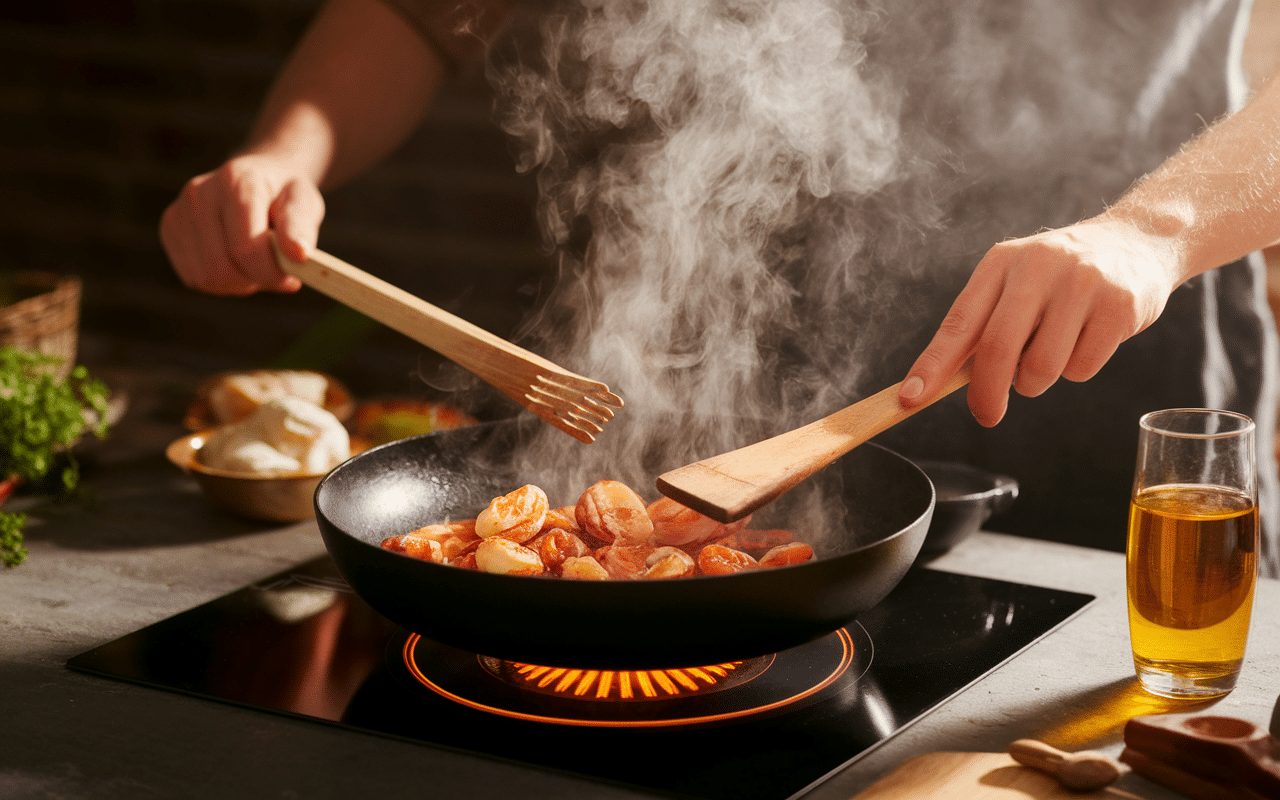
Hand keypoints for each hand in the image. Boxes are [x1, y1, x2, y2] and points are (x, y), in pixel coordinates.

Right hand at [159, 153, 324, 295]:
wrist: (258, 177)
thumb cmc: (284, 194)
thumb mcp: (304, 203)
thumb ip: (301, 228)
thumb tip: (299, 254)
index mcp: (236, 182)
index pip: (247, 248)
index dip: (272, 274)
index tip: (292, 279)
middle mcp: (200, 193)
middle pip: (223, 268)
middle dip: (255, 280)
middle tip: (275, 272)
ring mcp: (179, 210)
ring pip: (207, 277)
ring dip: (239, 283)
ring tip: (255, 264)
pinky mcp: (169, 228)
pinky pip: (194, 277)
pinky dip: (220, 282)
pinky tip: (235, 262)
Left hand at [899, 215, 1183, 425]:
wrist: (1139, 240)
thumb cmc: (1060, 277)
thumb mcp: (1015, 283)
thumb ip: (982, 326)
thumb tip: (937, 383)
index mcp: (1001, 262)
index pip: (958, 322)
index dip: (932, 365)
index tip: (911, 397)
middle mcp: (1039, 266)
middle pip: (996, 349)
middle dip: (986, 394)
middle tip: (987, 414)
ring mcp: (1082, 284)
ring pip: (1041, 368)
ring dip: (1037, 381)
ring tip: (1049, 354)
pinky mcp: (1119, 306)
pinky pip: (1082, 368)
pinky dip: (1077, 371)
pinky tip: (1086, 341)